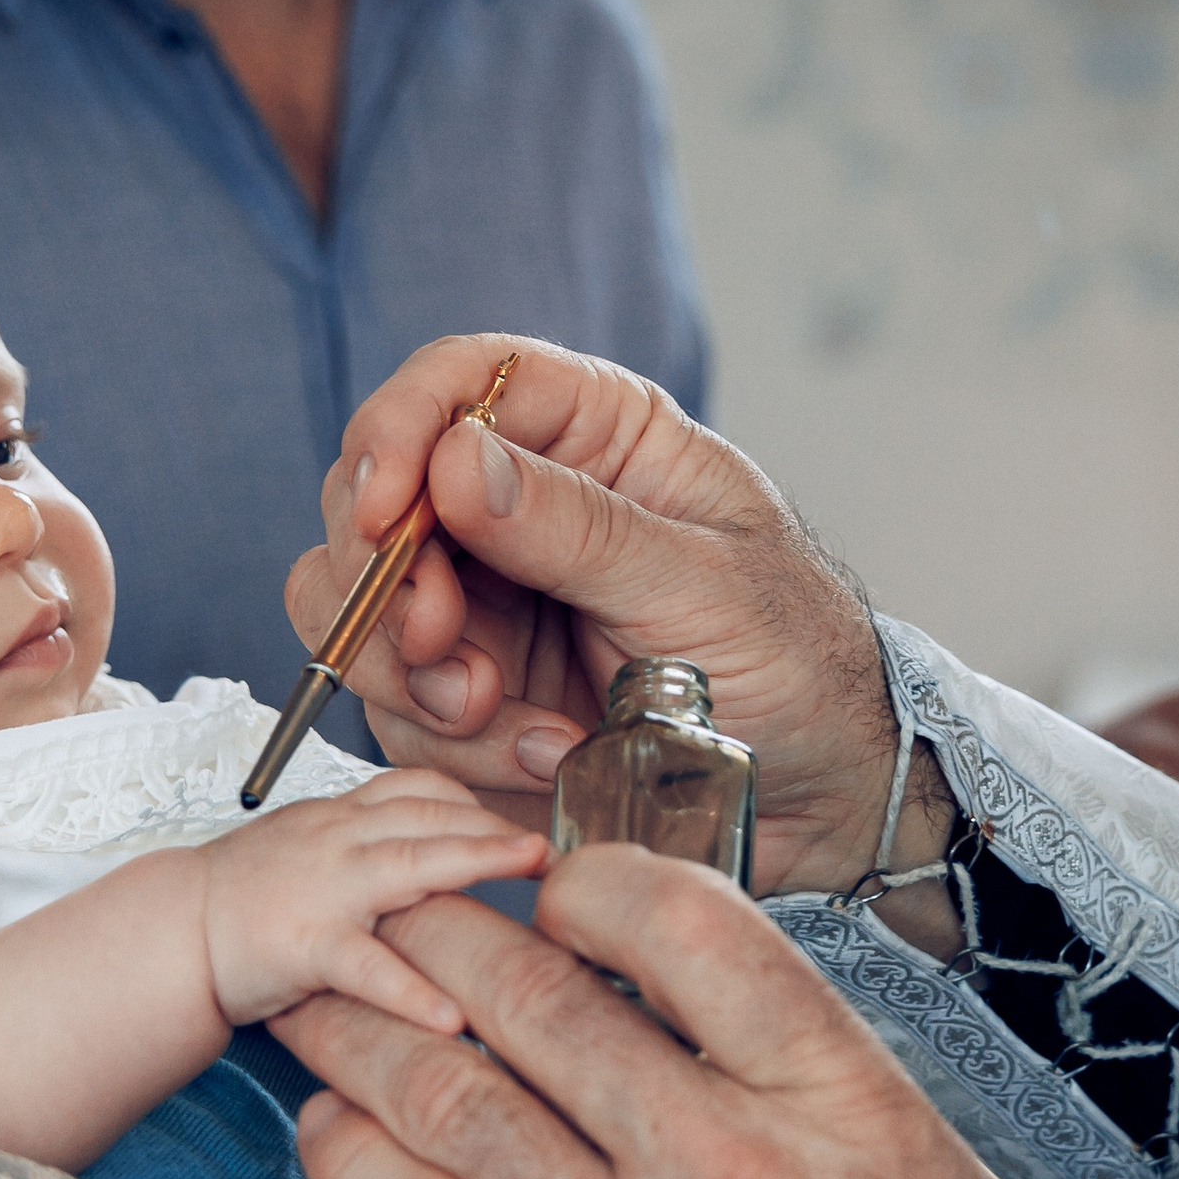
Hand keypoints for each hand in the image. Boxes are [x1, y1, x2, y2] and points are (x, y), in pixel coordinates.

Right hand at [200, 768, 547, 1028]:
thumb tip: (442, 856)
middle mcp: (338, 839)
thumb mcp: (311, 852)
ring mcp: (321, 887)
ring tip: (531, 870)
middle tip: (558, 842)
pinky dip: (407, 990)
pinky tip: (449, 1018)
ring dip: (475, 861)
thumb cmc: (243, 900)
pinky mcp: (302, 944)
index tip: (527, 820)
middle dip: (498, 822)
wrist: (169, 933)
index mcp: (341, 818)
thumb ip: (373, 847)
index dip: (478, 802)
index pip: (420, 789)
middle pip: (429, 815)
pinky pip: (363, 966)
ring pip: (408, 865)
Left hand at [271, 846, 1066, 1178]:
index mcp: (829, 1102)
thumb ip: (794, 1052)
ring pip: (450, 1101)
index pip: (685, 926)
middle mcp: (717, 1171)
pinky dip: (356, 1160)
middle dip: (443, 936)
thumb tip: (662, 969)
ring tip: (324, 999)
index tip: (560, 893)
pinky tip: (334, 1124)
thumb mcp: (914, 1152)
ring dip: (366, 1033)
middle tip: (398, 914)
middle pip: (537, 1001)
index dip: (597, 884)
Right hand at [284, 336, 929, 900]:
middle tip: (437, 641)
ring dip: (409, 671)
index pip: (459, 382)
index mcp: (595, 437)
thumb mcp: (704, 587)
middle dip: (386, 577)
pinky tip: (541, 758)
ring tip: (498, 716)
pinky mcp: (467, 695)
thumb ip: (581, 529)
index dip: (399, 430)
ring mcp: (485, 603)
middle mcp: (522, 508)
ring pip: (359, 608)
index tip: (382, 506)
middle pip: (375, 496)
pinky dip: (450, 743)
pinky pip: (397, 706)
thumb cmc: (797, 663)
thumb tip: (457, 463)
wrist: (819, 795)